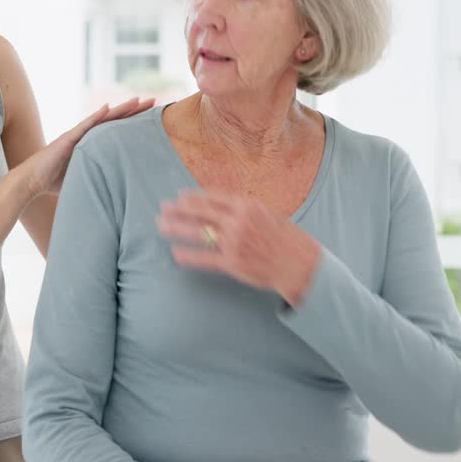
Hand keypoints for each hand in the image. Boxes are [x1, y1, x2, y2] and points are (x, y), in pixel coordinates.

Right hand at [21, 98, 155, 197]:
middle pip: (115, 120)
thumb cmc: (55, 181)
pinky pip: (84, 126)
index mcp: (92, 144)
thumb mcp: (85, 177)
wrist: (32, 180)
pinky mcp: (67, 139)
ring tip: (137, 100)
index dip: (134, 122)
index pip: (117, 130)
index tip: (153, 116)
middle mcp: (86, 136)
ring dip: (120, 109)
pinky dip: (95, 117)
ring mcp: (77, 135)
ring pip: (103, 119)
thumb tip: (119, 191)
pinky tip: (106, 108)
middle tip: (154, 101)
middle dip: (134, 110)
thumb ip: (100, 177)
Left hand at [157, 191, 321, 305]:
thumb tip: (221, 203)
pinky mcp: (232, 263)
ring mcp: (234, 243)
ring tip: (161, 226)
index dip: (193, 197)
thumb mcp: (267, 214)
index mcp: (246, 206)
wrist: (299, 264)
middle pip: (200, 212)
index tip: (179, 196)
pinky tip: (175, 253)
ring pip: (198, 233)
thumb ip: (243, 208)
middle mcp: (238, 222)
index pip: (212, 197)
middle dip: (178, 209)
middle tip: (162, 208)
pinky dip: (188, 256)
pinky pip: (205, 258)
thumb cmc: (285, 238)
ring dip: (177, 228)